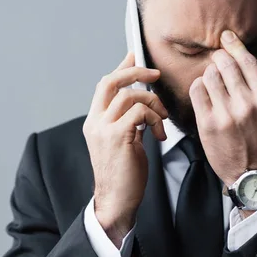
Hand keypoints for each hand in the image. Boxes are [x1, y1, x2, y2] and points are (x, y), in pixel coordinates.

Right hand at [83, 52, 167, 245]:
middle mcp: (95, 122)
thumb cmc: (124, 175)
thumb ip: (129, 122)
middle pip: (111, 81)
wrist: (117, 201)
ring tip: (161, 119)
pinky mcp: (117, 137)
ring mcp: (103, 129)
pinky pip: (139, 113)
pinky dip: (154, 119)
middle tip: (156, 75)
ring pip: (129, 95)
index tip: (135, 56)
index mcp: (95, 121)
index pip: (105, 85)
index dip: (121, 67)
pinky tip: (159, 135)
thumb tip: (142, 104)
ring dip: (152, 103)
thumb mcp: (125, 142)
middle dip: (136, 72)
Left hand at [189, 30, 256, 186]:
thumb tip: (236, 57)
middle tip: (217, 62)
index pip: (247, 60)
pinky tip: (204, 94)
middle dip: (219, 59)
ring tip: (213, 85)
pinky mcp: (209, 123)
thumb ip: (255, 85)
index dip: (234, 44)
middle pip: (225, 64)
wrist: (253, 173)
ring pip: (209, 75)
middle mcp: (247, 103)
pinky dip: (198, 88)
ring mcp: (227, 113)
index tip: (226, 36)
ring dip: (208, 75)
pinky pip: (197, 91)